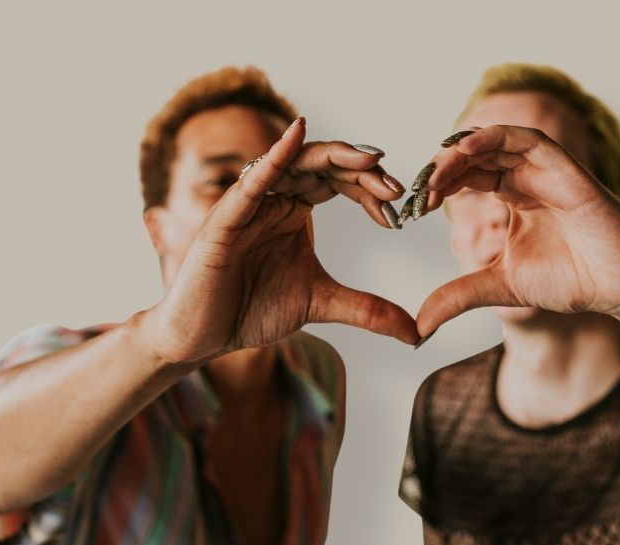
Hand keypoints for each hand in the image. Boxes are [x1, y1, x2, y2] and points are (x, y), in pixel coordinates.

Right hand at [146, 117, 417, 364]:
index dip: (370, 188)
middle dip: (362, 171)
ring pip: (294, 163)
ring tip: (369, 160)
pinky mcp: (225, 218)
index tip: (399, 209)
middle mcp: (274, 198)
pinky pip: (252, 181)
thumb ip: (367, 311)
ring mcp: (249, 204)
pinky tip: (297, 134)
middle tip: (396, 186)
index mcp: (295, 210)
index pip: (339, 182)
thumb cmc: (251, 309)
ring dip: (333, 158)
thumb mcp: (321, 305)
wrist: (202, 336)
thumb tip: (416, 332)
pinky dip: (275, 156)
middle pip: (322, 166)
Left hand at [416, 125, 619, 335]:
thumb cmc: (571, 280)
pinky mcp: (568, 170)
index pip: (466, 176)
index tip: (413, 211)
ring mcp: (548, 170)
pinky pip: (530, 141)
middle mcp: (527, 177)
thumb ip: (459, 297)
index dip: (437, 186)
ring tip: (434, 172)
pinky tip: (466, 150)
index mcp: (512, 196)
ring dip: (461, 151)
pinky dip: (497, 138)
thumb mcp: (499, 287)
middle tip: (418, 193)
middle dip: (442, 169)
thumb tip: (418, 326)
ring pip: (497, 141)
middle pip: (475, 155)